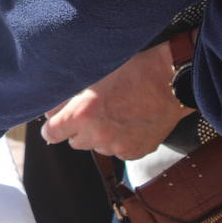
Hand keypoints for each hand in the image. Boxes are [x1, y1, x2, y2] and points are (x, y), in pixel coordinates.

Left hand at [40, 44, 190, 158]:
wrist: (171, 81)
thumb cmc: (132, 70)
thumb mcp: (94, 75)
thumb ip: (68, 97)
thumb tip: (50, 112)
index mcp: (83, 114)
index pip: (51, 133)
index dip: (53, 125)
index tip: (59, 120)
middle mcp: (98, 135)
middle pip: (74, 142)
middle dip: (78, 128)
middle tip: (93, 110)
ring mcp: (118, 147)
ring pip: (97, 146)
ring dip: (99, 135)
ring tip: (116, 113)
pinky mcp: (135, 152)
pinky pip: (118, 150)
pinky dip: (119, 140)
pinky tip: (130, 121)